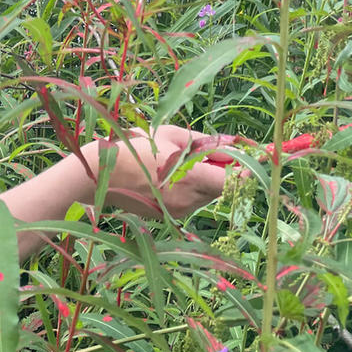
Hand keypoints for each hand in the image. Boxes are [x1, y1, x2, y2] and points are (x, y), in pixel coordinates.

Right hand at [86, 126, 234, 218]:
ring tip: (182, 161)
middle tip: (209, 152)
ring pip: (207, 195)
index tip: (252, 157)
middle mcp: (190, 200)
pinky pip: (191, 201)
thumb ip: (205, 141)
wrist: (100, 175)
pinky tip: (170, 175)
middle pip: (222, 187)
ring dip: (206, 179)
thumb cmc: (135, 147)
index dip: (245, 170)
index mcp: (192, 178)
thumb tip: (232, 144)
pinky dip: (190, 188)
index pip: (234, 181)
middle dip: (222, 170)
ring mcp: (179, 211)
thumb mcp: (171, 135)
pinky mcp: (169, 216)